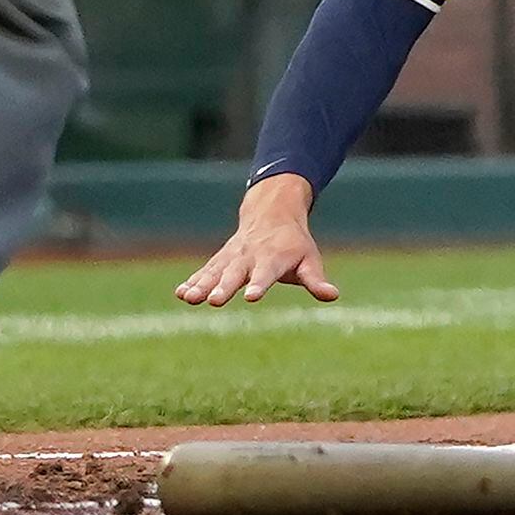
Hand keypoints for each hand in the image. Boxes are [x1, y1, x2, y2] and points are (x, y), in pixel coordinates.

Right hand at [175, 172, 336, 305]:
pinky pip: (205, 270)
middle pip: (235, 274)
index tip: (251, 297)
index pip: (266, 274)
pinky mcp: (221, 259)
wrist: (272, 212)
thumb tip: (332, 296)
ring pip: (215, 272)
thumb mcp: (309, 259)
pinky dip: (194, 281)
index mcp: (274, 258)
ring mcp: (233, 257)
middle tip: (214, 301)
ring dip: (202, 285)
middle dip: (224, 287)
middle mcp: (250, 257)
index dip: (259, 285)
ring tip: (189, 299)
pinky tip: (181, 294)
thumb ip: (316, 279)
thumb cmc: (294, 244)